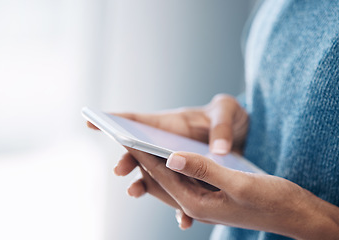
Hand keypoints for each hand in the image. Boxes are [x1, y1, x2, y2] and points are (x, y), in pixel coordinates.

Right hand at [88, 94, 248, 228]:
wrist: (242, 134)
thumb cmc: (228, 115)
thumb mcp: (228, 112)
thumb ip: (222, 130)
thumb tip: (218, 152)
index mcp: (170, 125)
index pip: (138, 121)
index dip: (114, 120)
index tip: (90, 120)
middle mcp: (167, 146)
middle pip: (140, 152)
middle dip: (126, 160)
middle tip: (119, 170)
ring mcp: (176, 165)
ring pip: (154, 177)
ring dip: (143, 186)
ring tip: (134, 192)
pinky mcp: (190, 181)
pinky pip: (181, 196)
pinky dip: (179, 209)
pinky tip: (183, 221)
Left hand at [127, 149, 338, 239]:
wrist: (296, 213)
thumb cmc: (273, 200)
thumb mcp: (239, 182)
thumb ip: (204, 170)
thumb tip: (172, 157)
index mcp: (198, 204)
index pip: (163, 176)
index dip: (144, 157)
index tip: (127, 139)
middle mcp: (197, 205)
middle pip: (162, 181)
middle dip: (144, 161)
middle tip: (127, 141)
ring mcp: (205, 202)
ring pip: (172, 181)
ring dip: (157, 165)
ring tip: (143, 147)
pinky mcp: (214, 196)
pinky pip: (187, 182)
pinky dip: (176, 168)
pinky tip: (172, 159)